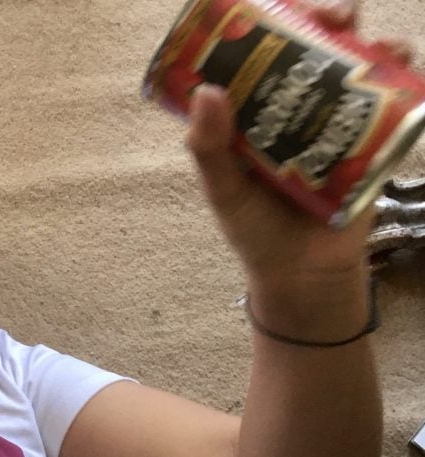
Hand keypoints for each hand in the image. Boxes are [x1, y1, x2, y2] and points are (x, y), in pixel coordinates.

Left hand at [185, 1, 414, 288]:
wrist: (302, 276)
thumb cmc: (254, 233)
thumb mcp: (224, 191)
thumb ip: (209, 148)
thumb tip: (205, 90)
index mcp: (258, 116)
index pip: (266, 56)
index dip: (276, 24)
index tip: (280, 6)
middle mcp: (298, 113)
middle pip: (319, 51)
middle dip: (331, 22)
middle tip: (336, 17)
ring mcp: (337, 126)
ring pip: (361, 70)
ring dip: (375, 45)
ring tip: (375, 43)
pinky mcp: (372, 145)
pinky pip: (395, 104)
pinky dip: (405, 78)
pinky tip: (405, 66)